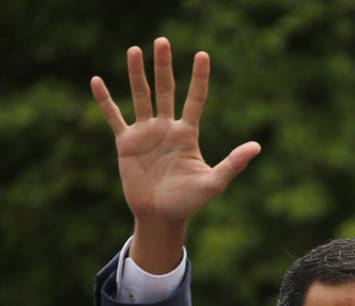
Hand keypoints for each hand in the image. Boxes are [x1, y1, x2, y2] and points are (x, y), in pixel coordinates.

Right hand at [90, 37, 260, 272]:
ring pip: (141, 96)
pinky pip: (114, 117)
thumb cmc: (189, 201)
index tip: (202, 55)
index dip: (199, 78)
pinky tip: (97, 80)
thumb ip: (233, 163)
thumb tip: (257, 146)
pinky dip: (105, 100)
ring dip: (137, 74)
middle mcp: (167, 127)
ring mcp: (146, 133)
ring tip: (134, 49)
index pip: (195, 99)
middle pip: (166, 89)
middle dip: (163, 66)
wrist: (161, 216)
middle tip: (162, 41)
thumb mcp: (213, 183)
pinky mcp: (126, 143)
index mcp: (187, 133)